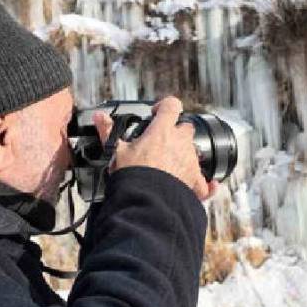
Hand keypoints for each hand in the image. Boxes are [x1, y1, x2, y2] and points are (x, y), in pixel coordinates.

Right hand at [93, 97, 219, 200]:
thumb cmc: (133, 175)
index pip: (171, 105)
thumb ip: (108, 131)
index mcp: (163, 131)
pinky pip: (205, 183)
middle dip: (176, 133)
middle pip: (186, 128)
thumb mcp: (116, 151)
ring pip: (195, 152)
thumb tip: (99, 117)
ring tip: (170, 167)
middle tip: (162, 143)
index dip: (164, 106)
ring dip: (185, 156)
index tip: (156, 114)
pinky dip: (206, 185)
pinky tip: (207, 186)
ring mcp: (191, 161)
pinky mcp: (196, 182)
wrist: (147, 201)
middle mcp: (181, 142)